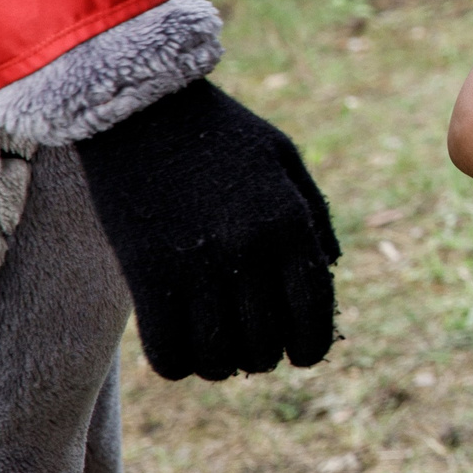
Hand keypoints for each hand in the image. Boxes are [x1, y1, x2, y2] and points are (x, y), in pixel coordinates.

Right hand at [74, 78, 340, 381]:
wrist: (141, 108)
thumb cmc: (220, 131)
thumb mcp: (284, 156)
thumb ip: (314, 214)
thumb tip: (331, 269)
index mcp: (290, 221)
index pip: (314, 312)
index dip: (312, 347)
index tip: (303, 356)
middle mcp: (250, 249)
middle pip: (267, 342)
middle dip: (266, 355)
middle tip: (255, 347)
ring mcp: (197, 264)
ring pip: (220, 357)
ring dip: (223, 364)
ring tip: (220, 350)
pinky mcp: (147, 274)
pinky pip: (169, 352)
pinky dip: (180, 364)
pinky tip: (182, 349)